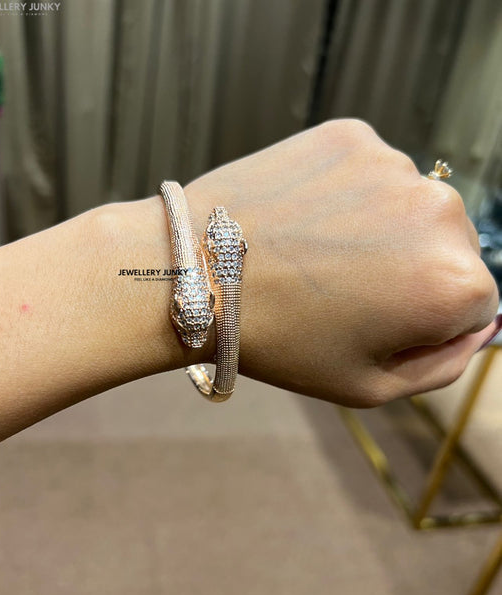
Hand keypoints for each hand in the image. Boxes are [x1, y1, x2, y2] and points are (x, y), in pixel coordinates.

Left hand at [185, 119, 499, 406]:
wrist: (195, 272)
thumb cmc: (279, 339)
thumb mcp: (369, 385)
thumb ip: (445, 363)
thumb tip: (481, 326)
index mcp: (454, 282)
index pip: (476, 303)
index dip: (423, 320)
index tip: (373, 320)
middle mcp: (440, 211)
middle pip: (449, 248)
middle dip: (410, 271)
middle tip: (341, 288)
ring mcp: (395, 165)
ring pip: (409, 207)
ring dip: (379, 229)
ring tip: (317, 252)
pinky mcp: (353, 136)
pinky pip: (371, 173)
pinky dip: (349, 194)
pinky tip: (306, 218)